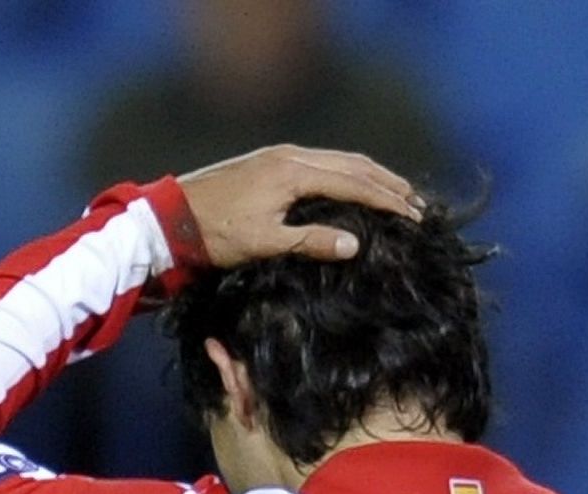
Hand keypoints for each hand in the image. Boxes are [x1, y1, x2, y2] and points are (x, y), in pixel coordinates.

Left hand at [176, 145, 422, 267]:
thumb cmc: (216, 234)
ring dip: (371, 175)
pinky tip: (355, 185)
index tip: (415, 216)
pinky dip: (348, 173)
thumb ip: (310, 242)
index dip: (386, 200)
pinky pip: (322, 162)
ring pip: (338, 160)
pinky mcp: (270, 161)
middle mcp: (291, 155)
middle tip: (417, 204)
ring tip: (398, 193)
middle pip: (353, 164)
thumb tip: (356, 244)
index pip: (353, 182)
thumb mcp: (263, 243)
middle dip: (387, 183)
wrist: (170, 217)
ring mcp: (280, 155)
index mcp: (293, 172)